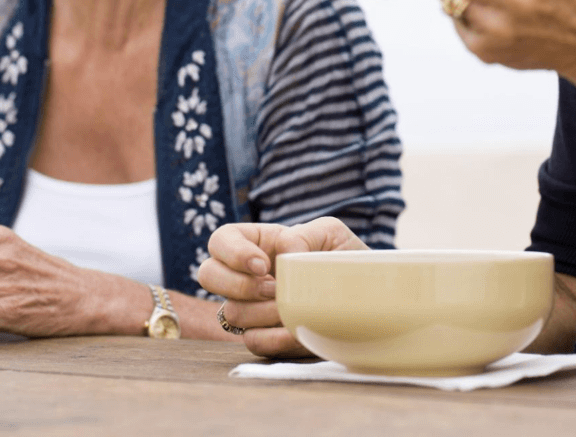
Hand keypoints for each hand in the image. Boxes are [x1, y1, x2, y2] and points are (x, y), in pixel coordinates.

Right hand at [198, 217, 366, 357]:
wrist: (368, 297)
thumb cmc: (346, 258)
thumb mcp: (331, 233)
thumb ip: (303, 235)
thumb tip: (283, 255)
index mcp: (258, 242)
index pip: (221, 240)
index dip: (234, 253)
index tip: (264, 265)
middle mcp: (246, 275)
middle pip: (207, 274)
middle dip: (239, 284)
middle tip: (273, 289)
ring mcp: (252, 308)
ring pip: (230, 312)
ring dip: (262, 312)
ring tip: (291, 307)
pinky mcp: (265, 337)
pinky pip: (252, 342)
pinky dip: (274, 337)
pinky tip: (296, 329)